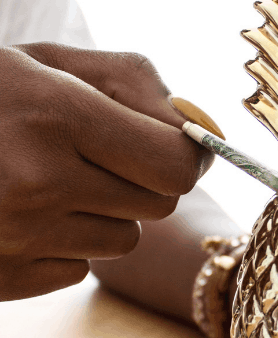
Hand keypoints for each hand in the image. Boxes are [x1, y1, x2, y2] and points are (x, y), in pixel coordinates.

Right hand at [0, 43, 212, 300]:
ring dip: (104, 213)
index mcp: (53, 115)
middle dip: (144, 178)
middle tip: (103, 154)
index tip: (184, 146)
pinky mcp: (3, 277)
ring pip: (124, 240)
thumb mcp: (47, 60)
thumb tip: (197, 130)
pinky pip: (78, 269)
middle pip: (158, 204)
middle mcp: (36, 182)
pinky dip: (65, 245)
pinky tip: (22, 213)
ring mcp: (16, 237)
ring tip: (50, 180)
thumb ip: (131, 81)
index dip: (191, 156)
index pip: (174, 164)